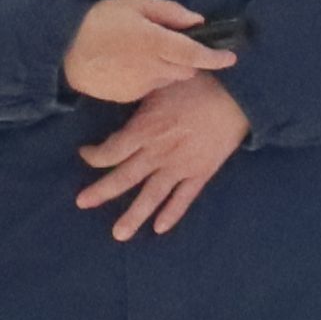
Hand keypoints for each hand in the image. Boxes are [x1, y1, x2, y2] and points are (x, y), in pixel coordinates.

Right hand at [63, 0, 231, 106]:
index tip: (231, 58)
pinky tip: (131, 67)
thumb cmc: (100, 21)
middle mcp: (153, 66)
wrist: (65, 51)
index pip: (195, 54)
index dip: (215, 58)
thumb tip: (198, 21)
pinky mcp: (131, 97)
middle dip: (187, 61)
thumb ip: (169, 12)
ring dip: (168, 69)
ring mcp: (142, 85)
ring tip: (147, 56)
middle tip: (172, 47)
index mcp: (155, 42)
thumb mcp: (134, 5)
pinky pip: (151, 87)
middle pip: (186, 70)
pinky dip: (149, 78)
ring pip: (169, 79)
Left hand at [76, 73, 248, 239]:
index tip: (86, 154)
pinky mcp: (201, 173)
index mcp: (146, 129)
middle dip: (101, 192)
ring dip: (133, 215)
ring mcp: (180, 166)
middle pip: (124, 177)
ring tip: (118, 234)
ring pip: (152, 196)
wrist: (238, 96)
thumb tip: (118, 104)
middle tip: (81, 203)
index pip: (111, 151)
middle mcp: (159, 152)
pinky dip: (172, 213)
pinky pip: (184, 198)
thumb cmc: (197, 85)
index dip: (94, 156)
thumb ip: (139, 104)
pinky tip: (159, 229)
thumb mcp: (160, 86)